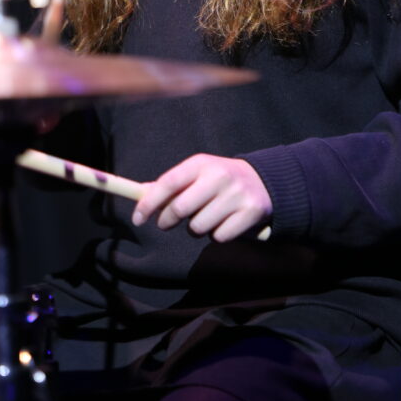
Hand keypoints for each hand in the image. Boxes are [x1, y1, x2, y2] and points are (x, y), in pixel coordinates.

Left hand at [132, 154, 271, 241]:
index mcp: (201, 163)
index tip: (138, 219)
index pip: (168, 183)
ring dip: (195, 230)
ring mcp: (237, 194)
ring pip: (199, 227)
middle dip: (167, 221)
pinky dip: (217, 236)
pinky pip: (220, 237)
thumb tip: (140, 194)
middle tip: (166, 223)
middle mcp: (220, 176)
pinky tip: (223, 224)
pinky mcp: (251, 212)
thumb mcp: (196, 174)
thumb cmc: (218, 180)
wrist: (263, 181)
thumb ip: (170, 185)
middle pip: (181, 208)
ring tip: (203, 219)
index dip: (149, 202)